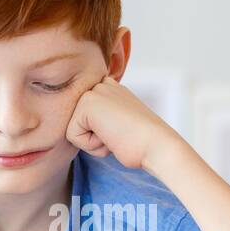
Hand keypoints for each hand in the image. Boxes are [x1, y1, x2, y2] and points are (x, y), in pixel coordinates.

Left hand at [66, 76, 183, 172]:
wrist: (157, 146)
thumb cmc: (142, 143)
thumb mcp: (121, 124)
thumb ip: (104, 118)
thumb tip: (89, 127)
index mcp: (110, 87)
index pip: (85, 118)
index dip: (100, 134)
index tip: (124, 131)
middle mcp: (101, 85)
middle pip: (77, 124)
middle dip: (94, 137)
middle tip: (120, 134)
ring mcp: (94, 91)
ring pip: (73, 129)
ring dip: (93, 142)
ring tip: (116, 135)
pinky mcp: (87, 103)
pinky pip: (72, 136)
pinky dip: (91, 145)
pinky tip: (112, 137)